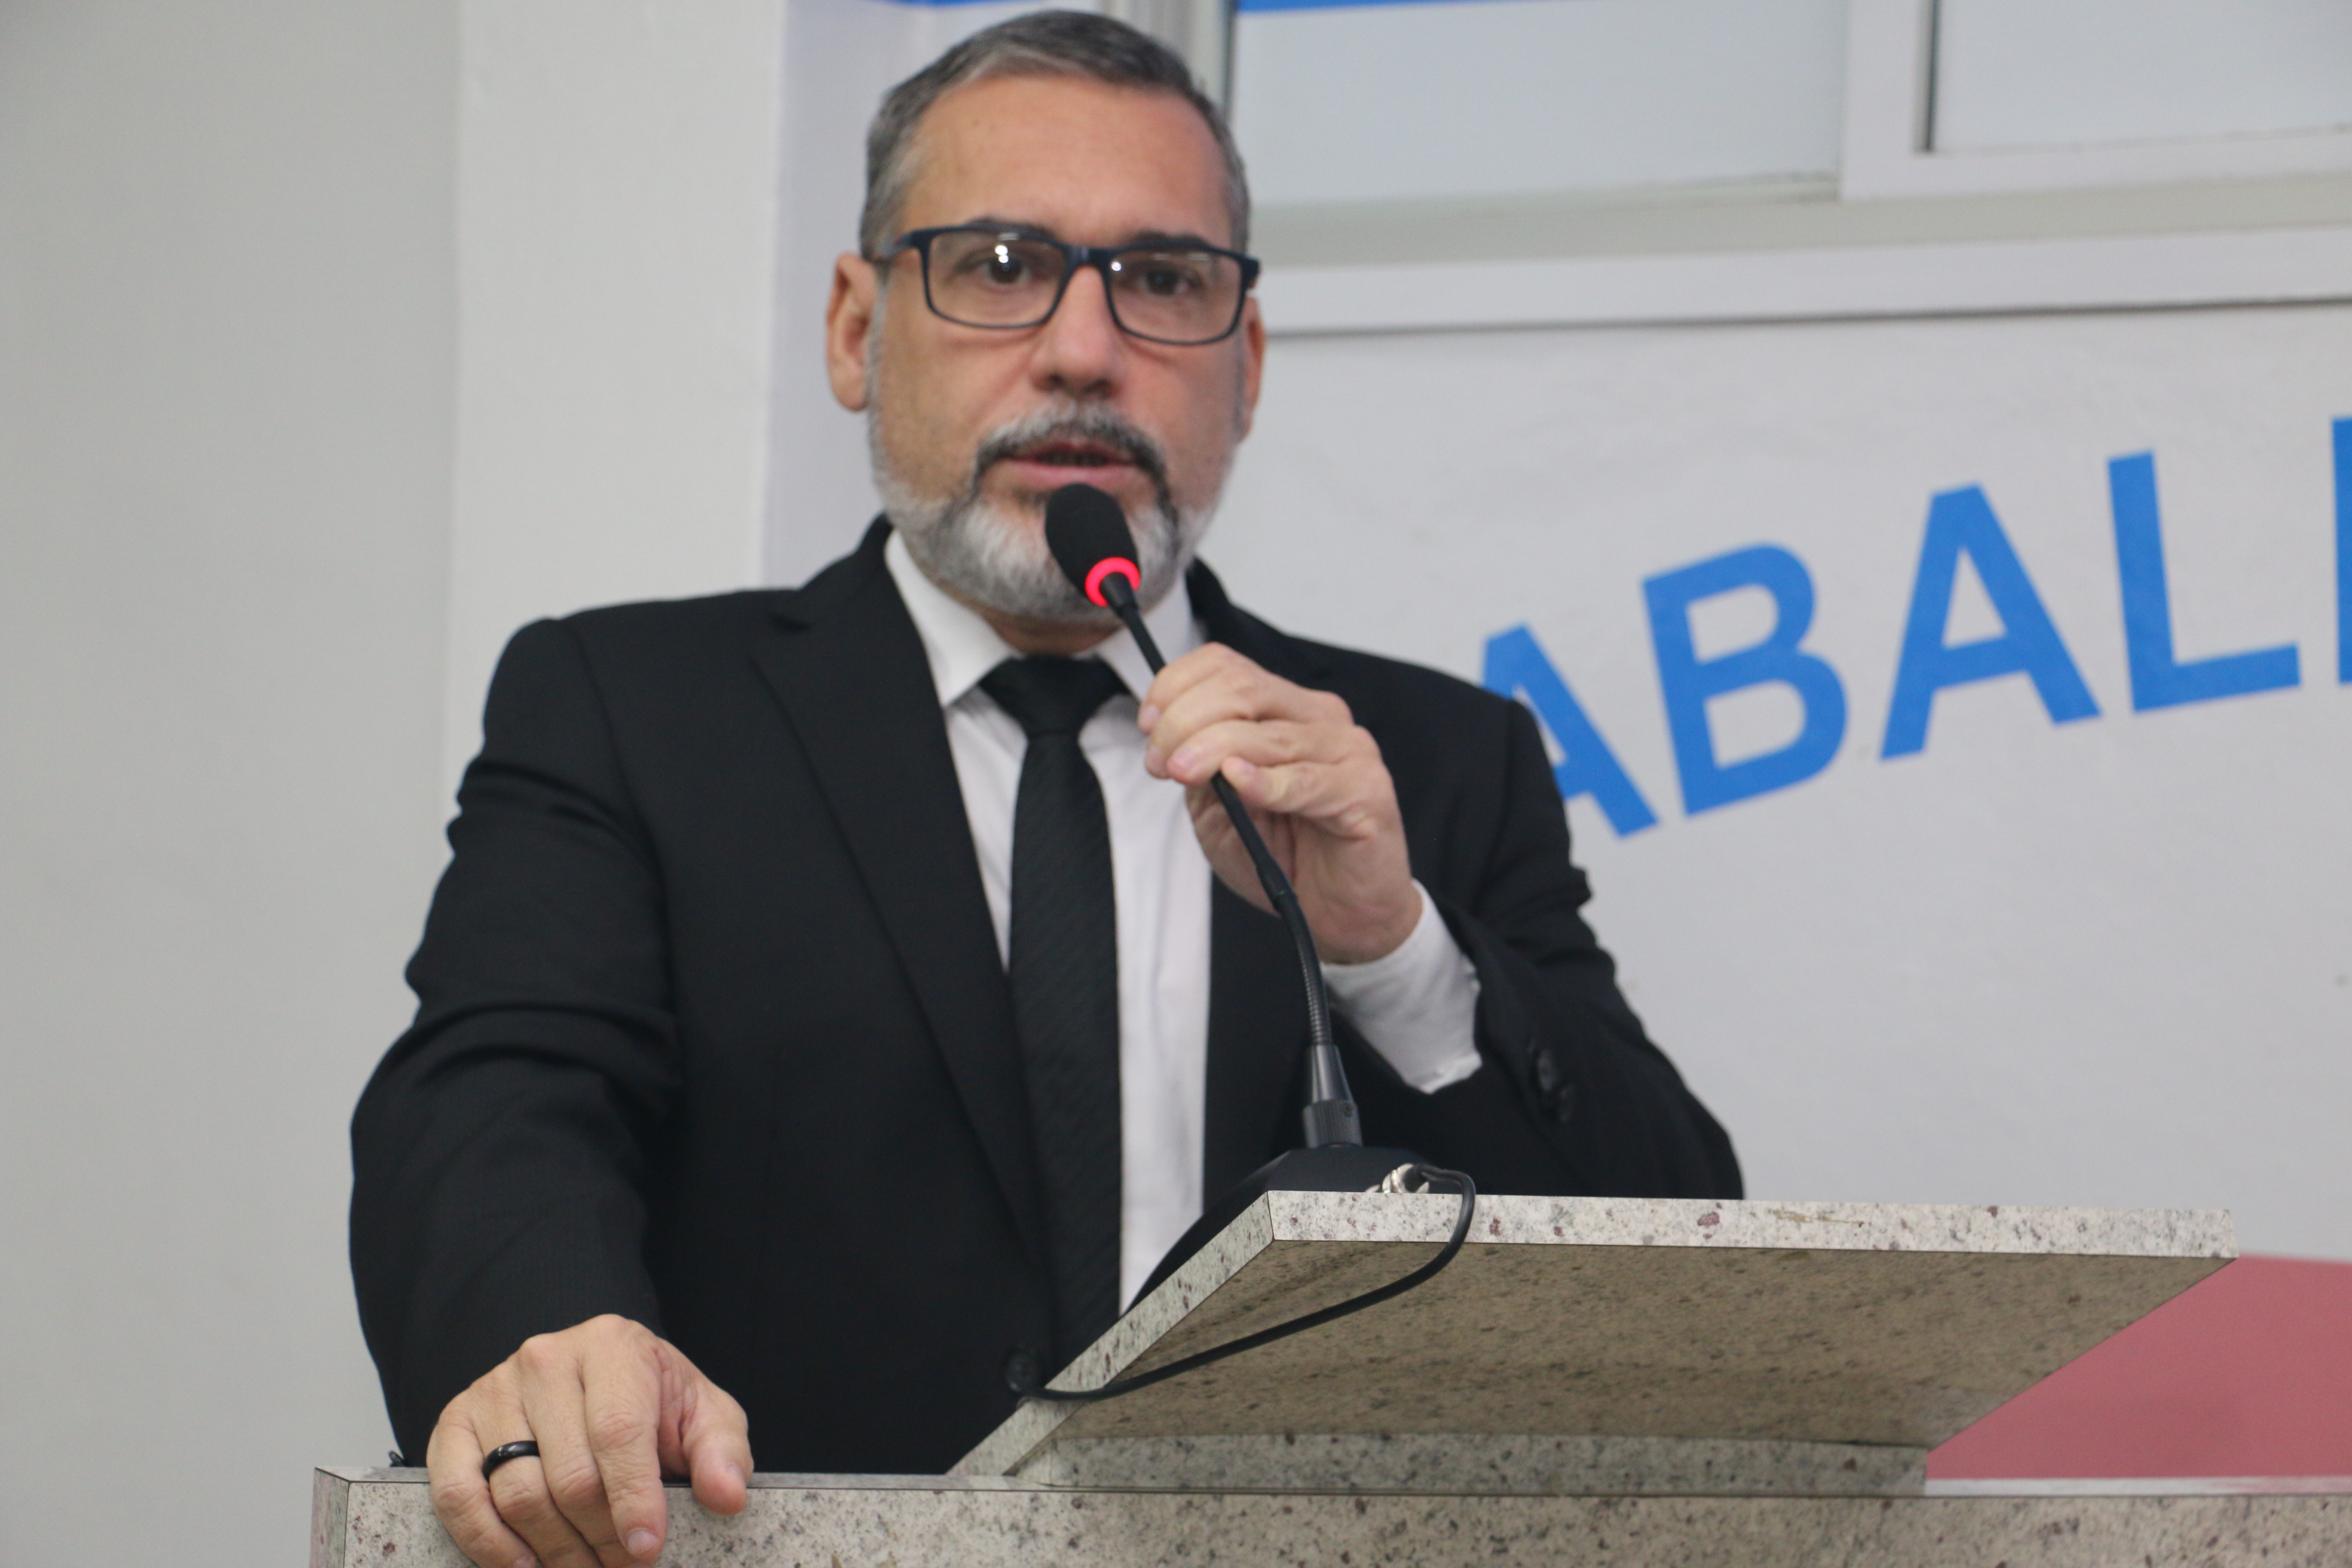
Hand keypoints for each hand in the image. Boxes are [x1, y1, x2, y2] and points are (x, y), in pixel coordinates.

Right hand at [427, 1314, 750, 1567]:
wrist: (593, 1374)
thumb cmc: (652, 1398)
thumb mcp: (702, 1413)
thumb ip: (721, 1451)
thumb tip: (728, 1495)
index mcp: (612, 1346)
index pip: (618, 1431)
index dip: (633, 1499)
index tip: (646, 1548)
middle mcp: (546, 1359)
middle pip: (568, 1474)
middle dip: (601, 1538)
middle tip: (624, 1567)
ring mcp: (494, 1389)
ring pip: (517, 1492)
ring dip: (554, 1550)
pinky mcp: (455, 1423)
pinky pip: (459, 1496)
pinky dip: (489, 1543)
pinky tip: (526, 1565)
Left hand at [1140, 643, 1419, 964]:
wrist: (1344, 910)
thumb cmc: (1288, 855)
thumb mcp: (1222, 810)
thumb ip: (1202, 771)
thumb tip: (1173, 742)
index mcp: (1285, 709)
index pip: (1227, 666)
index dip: (1176, 686)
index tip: (1148, 726)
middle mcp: (1319, 718)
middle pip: (1243, 688)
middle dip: (1185, 720)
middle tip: (1162, 762)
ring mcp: (1348, 751)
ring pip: (1268, 734)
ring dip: (1211, 749)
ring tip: (1182, 772)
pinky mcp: (1366, 792)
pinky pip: (1307, 781)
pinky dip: (1266, 781)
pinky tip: (1238, 782)